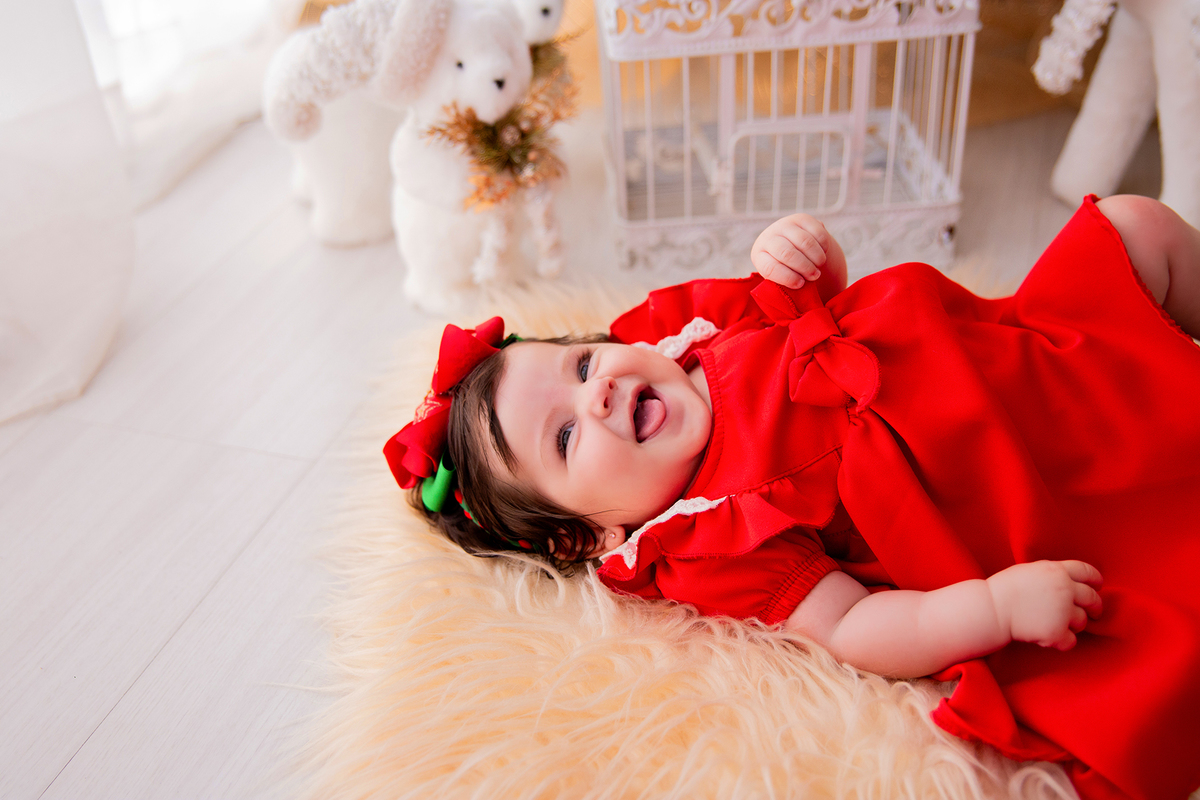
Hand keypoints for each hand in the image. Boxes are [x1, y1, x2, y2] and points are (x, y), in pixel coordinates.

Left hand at [751, 213, 833, 288]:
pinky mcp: (801, 218)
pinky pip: (816, 232)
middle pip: (786, 253)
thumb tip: (796, 298)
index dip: (787, 278)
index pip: (770, 268)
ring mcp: (785, 225)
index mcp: (759, 255)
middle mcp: (769, 237)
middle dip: (804, 267)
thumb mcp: (781, 278)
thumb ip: (785, 286)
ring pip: (804, 241)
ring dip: (815, 258)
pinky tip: (822, 253)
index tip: (800, 285)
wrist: (794, 245)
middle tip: (814, 276)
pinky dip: (823, 246)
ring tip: (819, 267)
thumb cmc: (787, 269)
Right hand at [987, 560, 1103, 650]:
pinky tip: (1050, 638)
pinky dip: (1063, 642)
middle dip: (1095, 607)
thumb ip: (1053, 574)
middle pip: (1092, 599)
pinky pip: (1071, 641)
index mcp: (1057, 571)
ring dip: (1074, 625)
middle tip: (1092, 613)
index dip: (1095, 580)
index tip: (1097, 587)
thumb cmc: (1005, 590)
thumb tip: (1071, 582)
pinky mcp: (1056, 632)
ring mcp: (1062, 611)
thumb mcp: (1030, 570)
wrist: (991, 609)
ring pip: (1082, 621)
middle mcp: (1064, 589)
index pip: (1087, 572)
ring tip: (1056, 624)